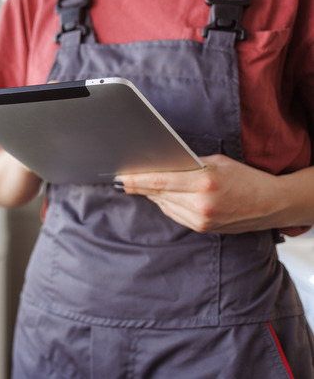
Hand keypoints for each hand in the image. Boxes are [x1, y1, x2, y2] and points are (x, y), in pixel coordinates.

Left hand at [114, 155, 284, 233]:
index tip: (119, 178)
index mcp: (204, 183)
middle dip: (140, 186)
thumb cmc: (245, 177)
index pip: (159, 181)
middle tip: (124, 179)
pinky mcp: (202, 229)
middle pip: (158, 194)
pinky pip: (174, 214)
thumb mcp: (218, 162)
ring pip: (164, 205)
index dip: (135, 181)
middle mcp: (201, 204)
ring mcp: (201, 219)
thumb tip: (159, 165)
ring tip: (143, 185)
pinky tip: (164, 196)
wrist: (272, 204)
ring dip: (153, 195)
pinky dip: (167, 204)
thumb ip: (188, 165)